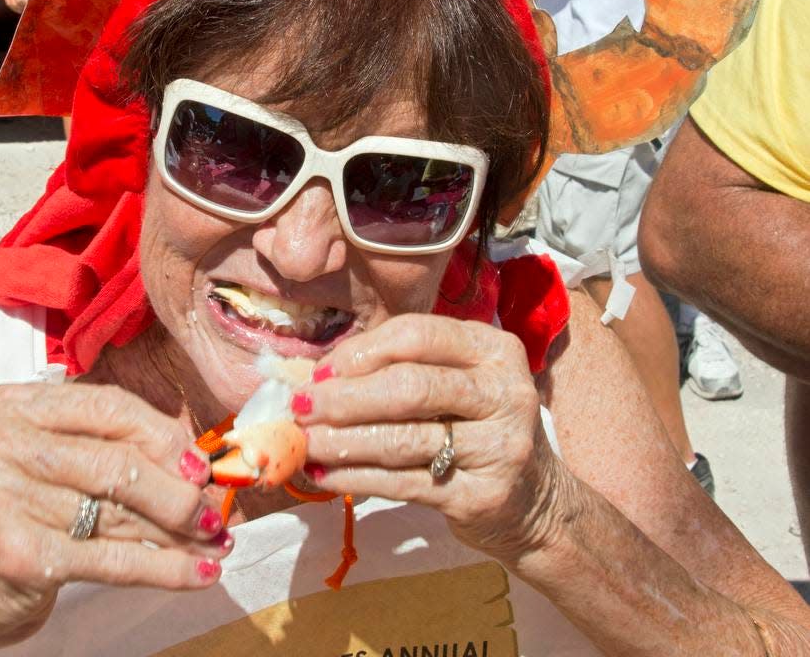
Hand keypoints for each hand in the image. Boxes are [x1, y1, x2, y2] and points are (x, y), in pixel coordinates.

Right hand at [0, 382, 229, 653]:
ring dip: (180, 534)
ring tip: (216, 542)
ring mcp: (4, 498)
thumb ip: (113, 449)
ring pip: (120, 514)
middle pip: (118, 463)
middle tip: (215, 512)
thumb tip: (199, 465)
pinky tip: (198, 573)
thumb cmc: (20, 512)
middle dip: (179, 492)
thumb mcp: (54, 462)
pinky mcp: (17, 553)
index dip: (165, 436)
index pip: (110, 407)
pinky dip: (164, 568)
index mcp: (17, 405)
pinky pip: (112, 559)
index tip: (203, 464)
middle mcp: (3, 443)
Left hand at [295, 315, 563, 562]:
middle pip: (410, 386)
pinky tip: (326, 474)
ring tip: (304, 442)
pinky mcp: (484, 496)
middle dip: (346, 397)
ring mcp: (500, 446)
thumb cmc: (476, 427)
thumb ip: (402, 368)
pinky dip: (357, 477)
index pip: (417, 335)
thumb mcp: (457, 382)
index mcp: (493, 349)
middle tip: (302, 407)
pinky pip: (405, 483)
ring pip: (404, 439)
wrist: (534, 501)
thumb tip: (318, 374)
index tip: (321, 370)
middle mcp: (505, 391)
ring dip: (343, 440)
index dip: (362, 351)